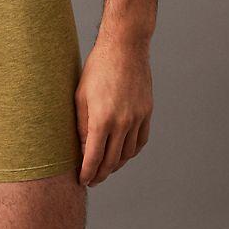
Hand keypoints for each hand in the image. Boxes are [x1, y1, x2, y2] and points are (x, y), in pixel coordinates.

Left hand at [74, 37, 152, 186]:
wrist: (125, 47)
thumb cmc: (98, 68)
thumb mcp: (81, 95)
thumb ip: (82, 125)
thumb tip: (83, 148)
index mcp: (102, 119)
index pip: (94, 157)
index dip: (87, 172)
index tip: (83, 181)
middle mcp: (122, 123)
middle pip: (112, 160)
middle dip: (101, 174)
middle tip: (92, 180)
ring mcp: (137, 119)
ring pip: (127, 154)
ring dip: (116, 165)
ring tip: (106, 168)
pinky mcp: (147, 113)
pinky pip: (140, 141)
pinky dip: (131, 152)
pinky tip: (123, 153)